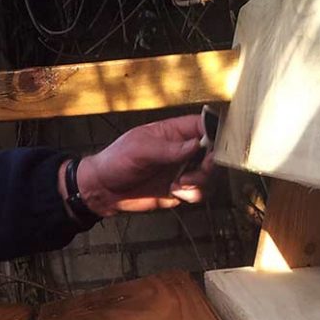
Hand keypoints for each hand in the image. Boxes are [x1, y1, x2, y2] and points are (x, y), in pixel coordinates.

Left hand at [61, 114, 212, 216]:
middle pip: (212, 151)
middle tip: (201, 167)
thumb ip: (169, 149)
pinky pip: (198, 192)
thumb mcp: (140, 150)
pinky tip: (175, 192)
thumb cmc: (116, 161)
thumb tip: (196, 145)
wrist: (104, 190)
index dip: (215, 132)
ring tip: (181, 183)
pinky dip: (192, 194)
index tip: (215, 144)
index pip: (203, 125)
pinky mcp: (179, 190)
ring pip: (208, 174)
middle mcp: (182, 150)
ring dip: (200, 180)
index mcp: (173, 132)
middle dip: (210, 161)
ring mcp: (182, 170)